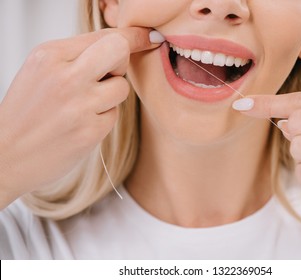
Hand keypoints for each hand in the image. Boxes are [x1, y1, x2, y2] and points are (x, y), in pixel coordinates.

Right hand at [0, 27, 163, 208]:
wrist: (6, 155)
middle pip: (120, 51)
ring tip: (84, 106)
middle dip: (122, 61)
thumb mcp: (42, 71)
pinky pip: (114, 115)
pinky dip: (103, 118)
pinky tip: (81, 124)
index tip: (149, 36)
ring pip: (121, 87)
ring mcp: (79, 105)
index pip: (105, 36)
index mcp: (50, 55)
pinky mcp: (89, 131)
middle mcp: (65, 76)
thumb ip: (77, 56)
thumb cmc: (27, 112)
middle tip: (108, 74)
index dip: (132, 36)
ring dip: (110, 96)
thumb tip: (120, 45)